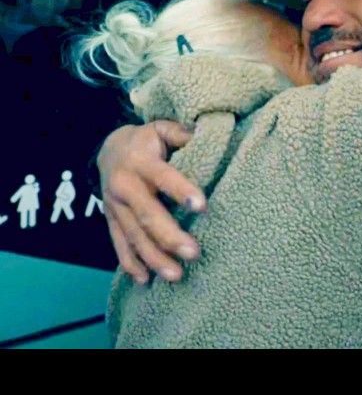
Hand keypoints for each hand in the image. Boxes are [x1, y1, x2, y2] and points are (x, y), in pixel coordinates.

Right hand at [98, 120, 203, 283]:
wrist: (107, 149)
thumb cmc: (147, 140)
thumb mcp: (162, 128)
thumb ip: (182, 133)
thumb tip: (207, 137)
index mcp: (141, 161)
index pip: (163, 176)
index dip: (181, 190)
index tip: (202, 206)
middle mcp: (124, 185)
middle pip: (147, 214)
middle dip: (170, 236)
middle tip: (193, 253)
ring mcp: (114, 206)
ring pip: (133, 236)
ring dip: (153, 258)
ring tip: (176, 275)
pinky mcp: (111, 220)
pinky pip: (118, 245)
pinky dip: (131, 264)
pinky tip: (145, 280)